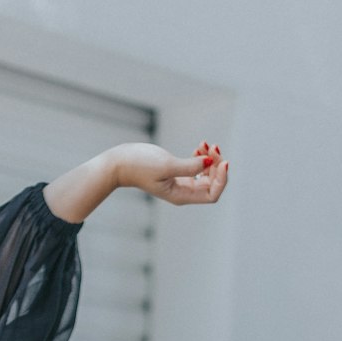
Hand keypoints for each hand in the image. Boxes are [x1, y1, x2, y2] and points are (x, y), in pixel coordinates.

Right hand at [111, 140, 229, 204]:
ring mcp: (180, 183)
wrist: (118, 163)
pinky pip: (196, 168)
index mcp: (182, 196)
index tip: (222, 161)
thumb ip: (190, 166)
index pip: (212, 194)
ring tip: (205, 144)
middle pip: (211, 184)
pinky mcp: (175, 173)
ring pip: (206, 175)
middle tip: (213, 147)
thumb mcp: (167, 165)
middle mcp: (183, 193)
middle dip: (216, 165)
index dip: (221, 179)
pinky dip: (201, 158)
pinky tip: (199, 147)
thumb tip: (210, 162)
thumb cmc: (139, 165)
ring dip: (210, 160)